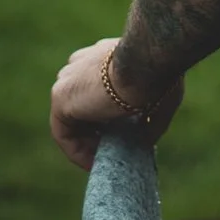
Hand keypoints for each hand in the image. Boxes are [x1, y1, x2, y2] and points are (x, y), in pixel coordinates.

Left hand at [49, 36, 182, 170]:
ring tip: (104, 161)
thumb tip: (147, 143)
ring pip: (71, 119)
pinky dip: (76, 151)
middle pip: (80, 103)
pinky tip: (94, 163)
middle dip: (95, 129)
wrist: (145, 63)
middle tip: (112, 150)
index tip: (122, 135)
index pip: (96, 87)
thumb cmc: (160, 74)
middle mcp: (82, 63)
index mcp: (105, 55)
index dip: (106, 116)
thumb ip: (148, 117)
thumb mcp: (158, 96)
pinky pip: (63, 133)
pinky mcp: (59, 96)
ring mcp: (68, 78)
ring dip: (86, 142)